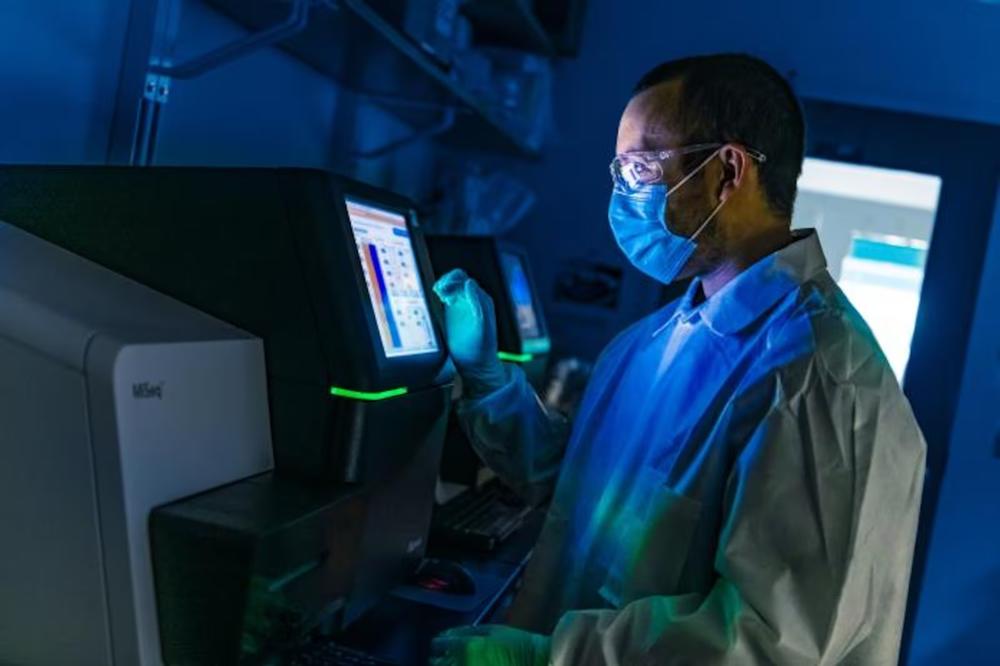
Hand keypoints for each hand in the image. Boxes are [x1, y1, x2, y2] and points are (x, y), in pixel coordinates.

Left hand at [430, 624, 550, 665]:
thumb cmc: (519, 646)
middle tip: (449, 660)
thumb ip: (466, 632)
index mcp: (466, 647)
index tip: (444, 647)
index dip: (440, 645)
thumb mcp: (494, 631)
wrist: (541, 664)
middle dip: (440, 661)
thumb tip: (445, 636)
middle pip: (436, 664)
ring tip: (460, 665)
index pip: (439, 645)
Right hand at [433, 269, 505, 395]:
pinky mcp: (452, 315)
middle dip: (445, 281)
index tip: (444, 290)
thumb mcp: (482, 325)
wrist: (475, 365)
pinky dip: (439, 295)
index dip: (453, 281)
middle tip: (438, 291)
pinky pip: (445, 298)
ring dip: (442, 286)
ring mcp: (461, 306)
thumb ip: (477, 303)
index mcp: (480, 300)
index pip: (465, 280)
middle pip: (456, 280)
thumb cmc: (482, 348)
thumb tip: (469, 283)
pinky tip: (436, 299)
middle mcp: (471, 300)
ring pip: (449, 287)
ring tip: (437, 293)